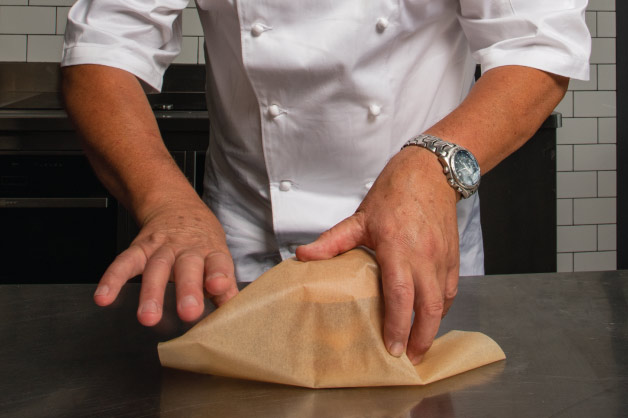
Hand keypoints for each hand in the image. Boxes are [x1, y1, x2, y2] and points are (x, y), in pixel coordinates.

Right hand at [93, 200, 238, 325]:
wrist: (175, 206)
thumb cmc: (201, 241)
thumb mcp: (218, 258)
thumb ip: (224, 286)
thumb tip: (232, 311)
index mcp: (211, 252)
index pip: (219, 263)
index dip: (220, 275)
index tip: (220, 287)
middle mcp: (187, 249)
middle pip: (188, 267)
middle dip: (188, 290)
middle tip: (189, 312)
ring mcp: (162, 247)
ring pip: (157, 268)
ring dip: (151, 293)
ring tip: (148, 317)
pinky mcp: (140, 248)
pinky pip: (125, 263)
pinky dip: (112, 279)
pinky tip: (104, 297)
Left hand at [296, 146, 459, 363]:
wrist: (430, 173)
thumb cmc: (395, 193)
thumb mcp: (359, 217)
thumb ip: (333, 242)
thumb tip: (304, 256)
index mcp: (398, 249)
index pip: (400, 296)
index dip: (397, 326)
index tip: (392, 348)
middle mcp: (424, 257)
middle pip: (429, 307)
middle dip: (421, 339)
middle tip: (410, 359)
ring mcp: (442, 258)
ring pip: (443, 302)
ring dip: (433, 328)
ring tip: (419, 345)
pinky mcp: (453, 256)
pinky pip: (451, 289)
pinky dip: (443, 308)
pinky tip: (432, 317)